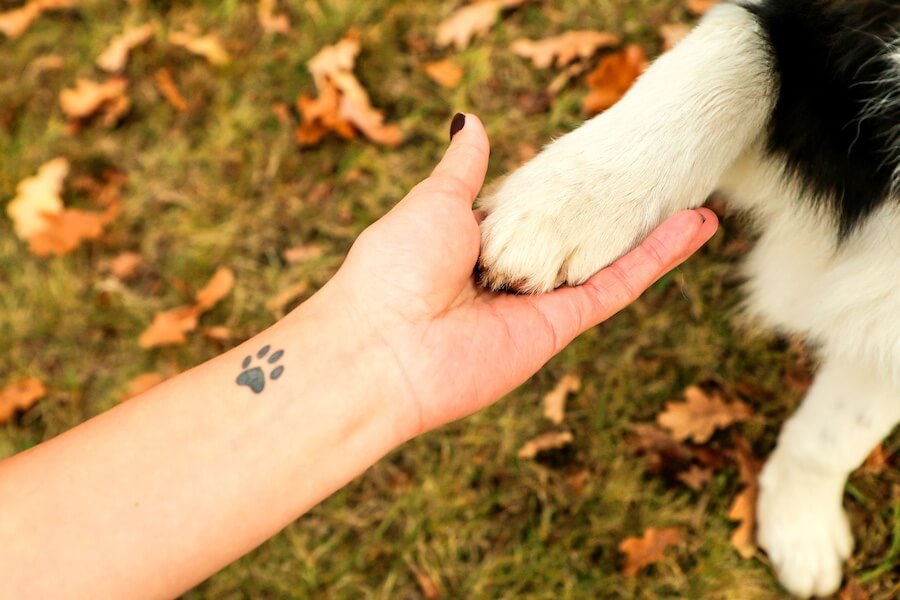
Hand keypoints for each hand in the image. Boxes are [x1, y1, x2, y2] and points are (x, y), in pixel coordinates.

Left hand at [323, 114, 717, 438]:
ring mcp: (538, 302)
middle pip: (577, 236)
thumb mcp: (434, 202)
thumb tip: (472, 123)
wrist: (381, 348)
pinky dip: (656, 258)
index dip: (564, 188)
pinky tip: (694, 227)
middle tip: (658, 177)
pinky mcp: (559, 327)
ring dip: (653, 232)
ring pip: (607, 260)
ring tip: (697, 197)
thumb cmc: (394, 268)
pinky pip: (616, 287)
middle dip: (617, 211)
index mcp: (475, 242)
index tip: (596, 164)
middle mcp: (510, 274)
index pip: (532, 210)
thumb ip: (465, 168)